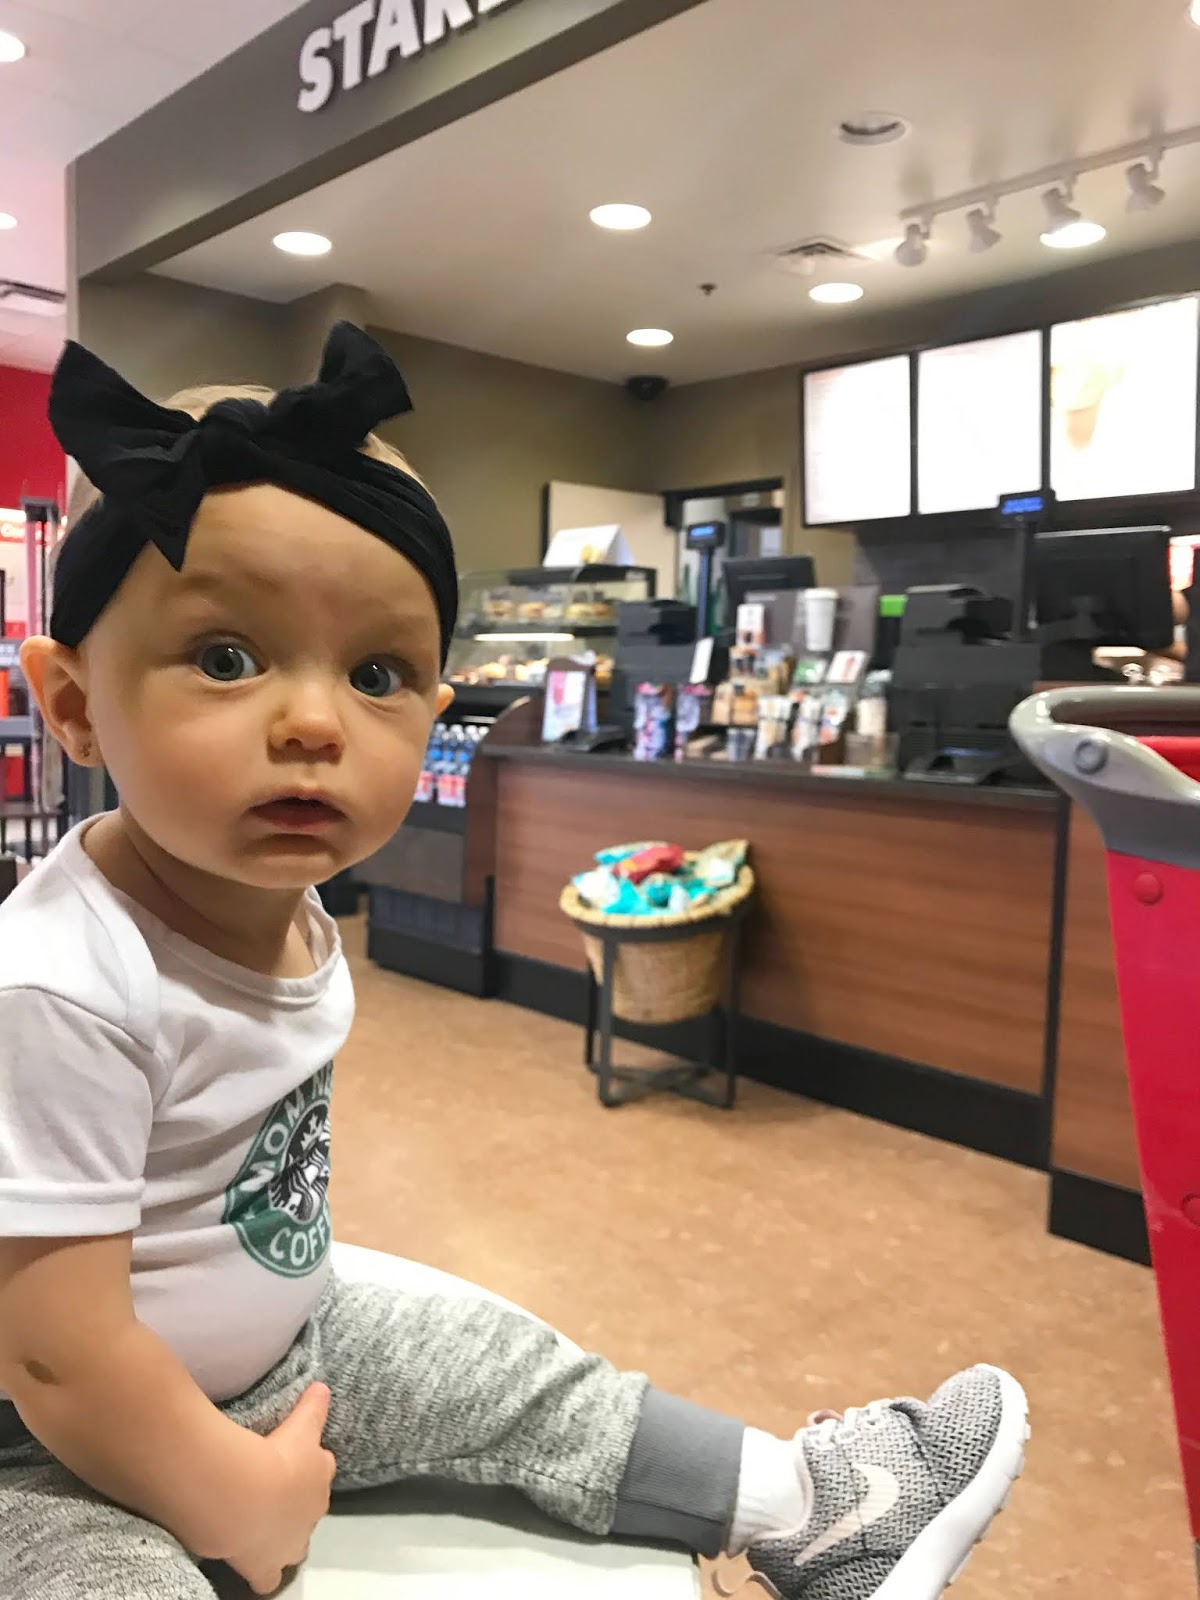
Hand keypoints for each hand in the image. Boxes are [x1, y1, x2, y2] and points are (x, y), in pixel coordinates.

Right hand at [226, 1383, 336, 1595]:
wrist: (246, 1493)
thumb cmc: (275, 1454)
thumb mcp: (300, 1423)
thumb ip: (313, 1405)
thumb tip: (323, 1386)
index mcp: (320, 1475)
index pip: (322, 1469)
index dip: (310, 1465)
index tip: (290, 1459)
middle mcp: (311, 1513)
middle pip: (310, 1510)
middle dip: (297, 1504)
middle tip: (273, 1493)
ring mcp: (289, 1544)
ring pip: (294, 1548)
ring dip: (284, 1539)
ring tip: (263, 1529)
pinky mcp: (263, 1567)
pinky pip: (267, 1580)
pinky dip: (261, 1574)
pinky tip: (250, 1564)